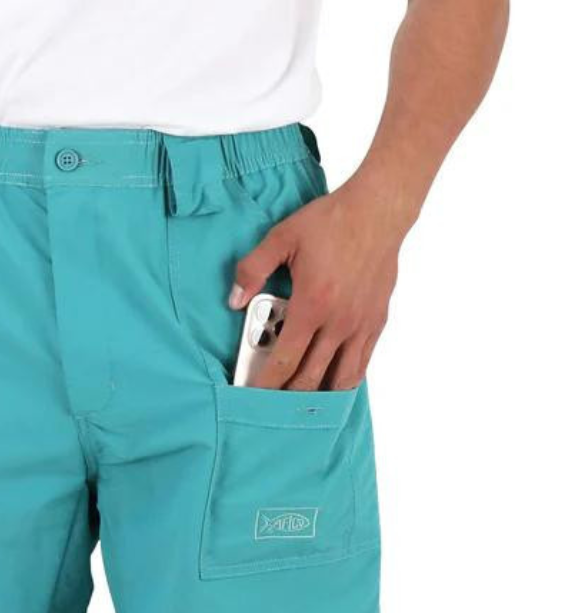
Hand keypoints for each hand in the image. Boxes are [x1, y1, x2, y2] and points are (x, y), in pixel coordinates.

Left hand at [228, 177, 408, 390]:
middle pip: (311, 379)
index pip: (284, 362)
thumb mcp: (281, 238)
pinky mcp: (377, 321)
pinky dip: (345, 378)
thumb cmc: (331, 222)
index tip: (253, 396)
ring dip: (319, 394)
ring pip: (341, 379)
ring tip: (301, 399)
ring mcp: (361, 325)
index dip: (265, 384)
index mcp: (312, 306)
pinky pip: (362, 363)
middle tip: (272, 403)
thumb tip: (235, 299)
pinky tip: (331, 380)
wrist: (379, 209)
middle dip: (288, 397)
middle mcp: (339, 322)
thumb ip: (252, 270)